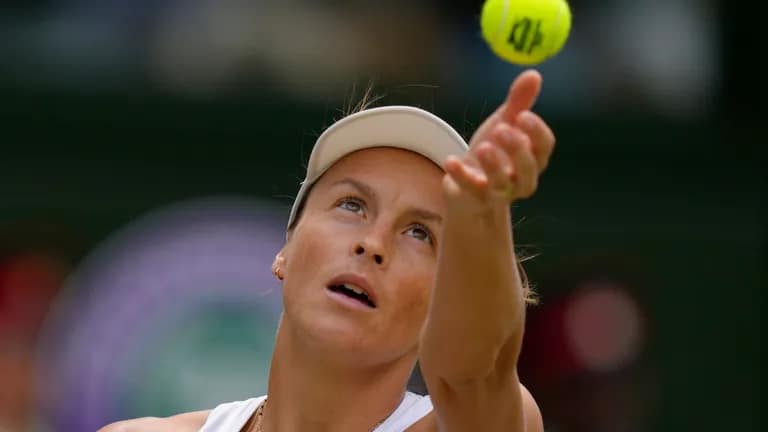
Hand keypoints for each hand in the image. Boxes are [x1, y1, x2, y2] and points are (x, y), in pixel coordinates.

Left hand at [443, 70, 554, 209]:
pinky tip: (451, 160)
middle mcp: (520, 179)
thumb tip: (533, 74)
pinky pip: (470, 190)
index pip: (544, 147)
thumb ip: (518, 103)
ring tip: (483, 147)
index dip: (537, 132)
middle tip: (502, 130)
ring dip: (493, 166)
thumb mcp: (503, 125)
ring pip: (502, 184)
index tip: (522, 115)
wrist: (466, 187)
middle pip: (528, 170)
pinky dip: (461, 176)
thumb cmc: (491, 154)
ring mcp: (498, 193)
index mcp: (532, 158)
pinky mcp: (474, 199)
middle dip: (517, 150)